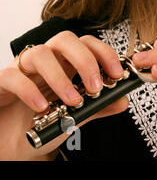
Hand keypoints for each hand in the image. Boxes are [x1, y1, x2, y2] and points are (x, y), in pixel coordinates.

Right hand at [0, 31, 128, 159]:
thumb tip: (122, 101)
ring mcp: (24, 68)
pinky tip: (42, 107)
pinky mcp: (3, 81)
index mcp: (67, 62)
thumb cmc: (46, 120)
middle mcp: (47, 59)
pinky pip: (14, 76)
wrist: (15, 140)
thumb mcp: (77, 114)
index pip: (88, 43)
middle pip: (65, 39)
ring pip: (39, 53)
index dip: (104, 53)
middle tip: (95, 87)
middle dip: (84, 60)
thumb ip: (98, 107)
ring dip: (60, 77)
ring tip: (72, 101)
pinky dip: (30, 90)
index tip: (117, 74)